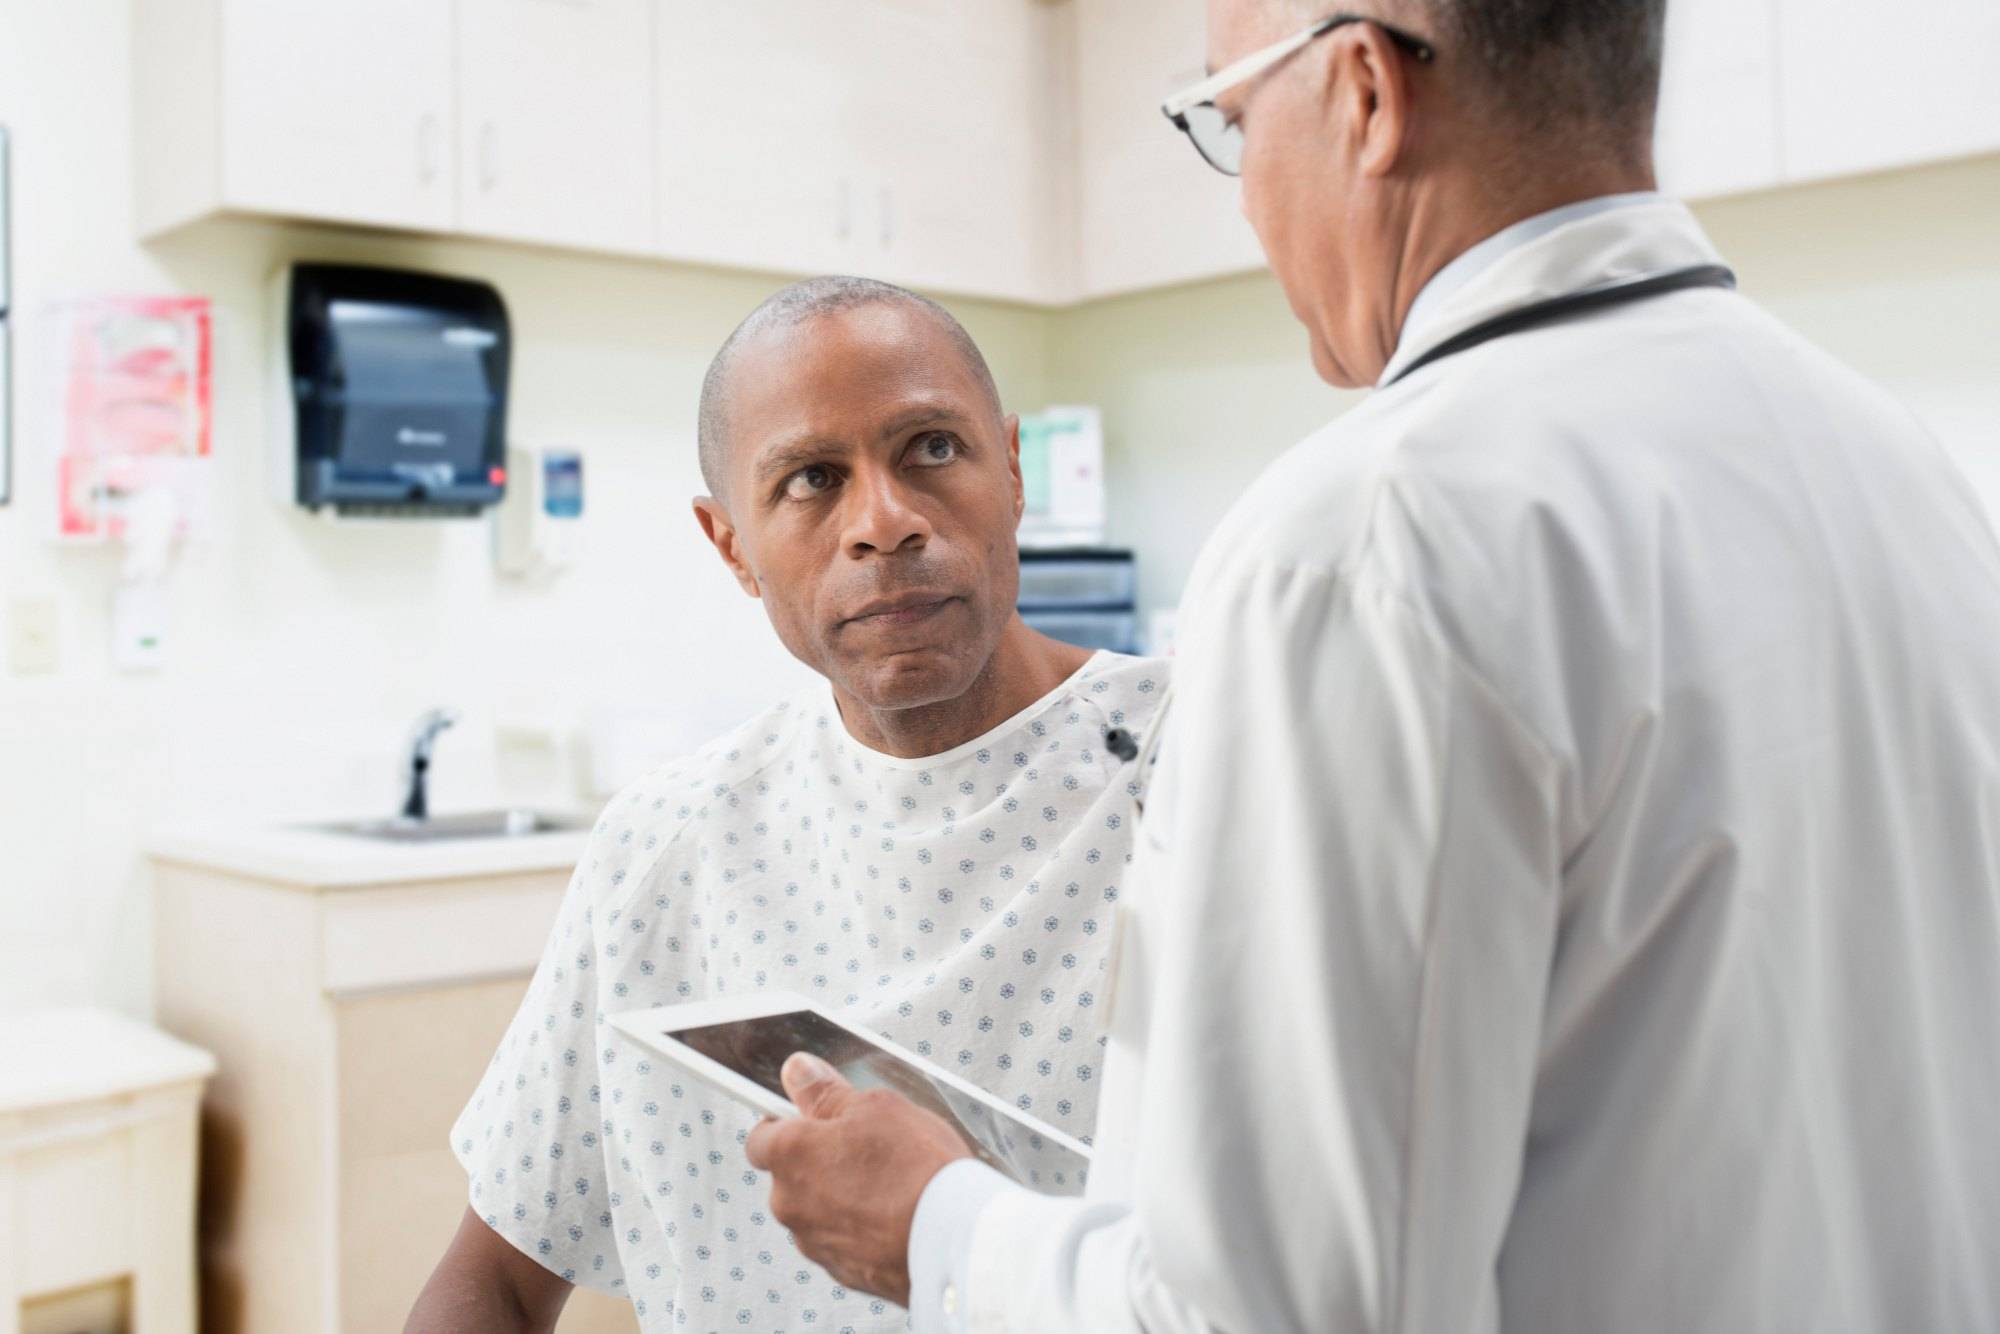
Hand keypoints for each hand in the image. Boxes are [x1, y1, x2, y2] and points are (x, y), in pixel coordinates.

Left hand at [745, 1052, 973, 1306]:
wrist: (954, 1238)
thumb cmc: (917, 1167)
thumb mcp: (875, 1106)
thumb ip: (826, 1092)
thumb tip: (798, 1072)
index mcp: (789, 1156)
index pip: (762, 1137)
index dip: (788, 1124)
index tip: (812, 1118)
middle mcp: (790, 1203)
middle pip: (792, 1176)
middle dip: (820, 1161)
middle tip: (866, 1147)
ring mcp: (814, 1243)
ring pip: (818, 1210)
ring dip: (841, 1197)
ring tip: (890, 1184)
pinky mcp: (842, 1272)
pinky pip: (842, 1240)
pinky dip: (860, 1228)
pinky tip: (895, 1216)